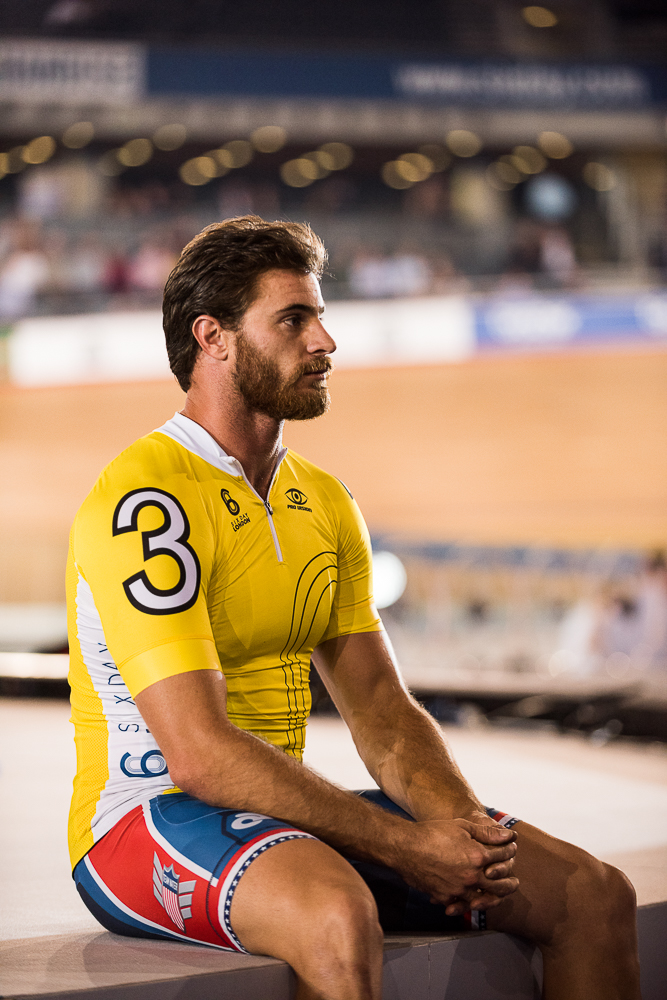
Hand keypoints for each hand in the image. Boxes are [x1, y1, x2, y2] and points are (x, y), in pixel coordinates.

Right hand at [393, 817, 518, 914]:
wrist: (405, 847)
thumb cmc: (432, 833)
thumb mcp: (462, 826)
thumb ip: (487, 833)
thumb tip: (509, 835)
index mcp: (477, 856)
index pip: (502, 855)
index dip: (509, 850)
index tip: (511, 849)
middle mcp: (471, 876)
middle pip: (499, 884)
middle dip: (510, 882)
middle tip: (515, 882)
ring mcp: (458, 889)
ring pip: (484, 900)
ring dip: (494, 898)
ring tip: (499, 896)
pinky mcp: (446, 897)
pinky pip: (462, 905)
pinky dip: (470, 904)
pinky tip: (474, 901)